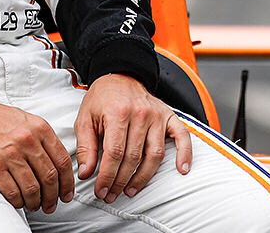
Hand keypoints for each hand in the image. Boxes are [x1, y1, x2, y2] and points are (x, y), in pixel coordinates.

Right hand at [0, 97, 74, 212]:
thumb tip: (56, 164)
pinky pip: (12, 192)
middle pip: (49, 177)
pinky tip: (18, 202)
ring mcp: (10, 154)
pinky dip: (18, 202)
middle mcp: (27, 140)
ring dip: (35, 202)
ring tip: (34, 205)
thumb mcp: (27, 120)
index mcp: (39, 128)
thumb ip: (43, 139)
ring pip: (32, 188)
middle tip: (51, 204)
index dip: (67, 182)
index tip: (66, 193)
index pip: (61, 160)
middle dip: (52, 196)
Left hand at [74, 74, 191, 203]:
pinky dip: (185, 153)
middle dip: (120, 181)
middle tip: (111, 194)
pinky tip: (182, 169)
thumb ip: (85, 147)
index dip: (107, 176)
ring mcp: (157, 114)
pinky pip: (182, 136)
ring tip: (130, 189)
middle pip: (133, 157)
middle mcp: (140, 113)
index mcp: (118, 112)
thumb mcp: (85, 118)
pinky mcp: (168, 115)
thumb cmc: (102, 99)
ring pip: (154, 154)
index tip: (101, 190)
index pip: (115, 153)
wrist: (120, 75)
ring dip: (143, 177)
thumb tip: (86, 173)